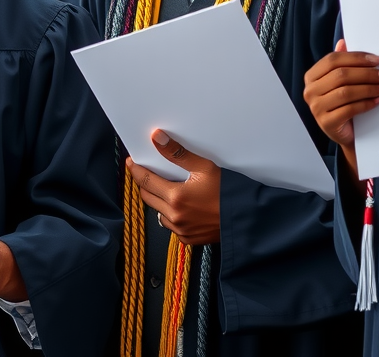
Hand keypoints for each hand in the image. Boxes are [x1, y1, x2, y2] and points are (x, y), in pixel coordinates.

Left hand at [126, 131, 219, 245]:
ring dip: (157, 200)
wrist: (247, 218)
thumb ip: (177, 153)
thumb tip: (157, 138)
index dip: (136, 170)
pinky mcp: (188, 239)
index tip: (131, 162)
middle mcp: (175, 217)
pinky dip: (170, 215)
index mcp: (176, 198)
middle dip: (145, 183)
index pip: (145, 181)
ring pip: (158, 212)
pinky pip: (170, 225)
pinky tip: (179, 206)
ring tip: (165, 188)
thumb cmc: (228, 192)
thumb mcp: (204, 167)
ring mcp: (181, 230)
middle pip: (147, 197)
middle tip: (147, 172)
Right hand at [303, 39, 378, 176]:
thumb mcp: (339, 83)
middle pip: (340, 75)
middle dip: (366, 73)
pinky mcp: (327, 122)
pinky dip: (367, 103)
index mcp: (311, 76)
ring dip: (369, 88)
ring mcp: (316, 107)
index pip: (332, 60)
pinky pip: (350, 109)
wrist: (344, 134)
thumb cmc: (342, 104)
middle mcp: (310, 91)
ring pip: (346, 92)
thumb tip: (343, 42)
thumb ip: (340, 64)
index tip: (376, 60)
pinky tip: (378, 100)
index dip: (355, 58)